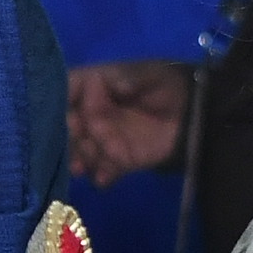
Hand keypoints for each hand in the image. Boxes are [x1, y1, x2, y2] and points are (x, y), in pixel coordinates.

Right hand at [66, 59, 193, 185]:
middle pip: (68, 126)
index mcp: (93, 87)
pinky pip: (102, 171)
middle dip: (69, 136)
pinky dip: (101, 176)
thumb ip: (125, 78)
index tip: (65, 111)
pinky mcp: (117, 161)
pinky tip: (105, 178)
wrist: (191, 114)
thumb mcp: (147, 75)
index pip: (67, 92)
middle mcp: (90, 114)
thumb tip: (104, 83)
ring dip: (80, 159)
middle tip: (78, 142)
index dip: (60, 101)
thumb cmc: (165, 86)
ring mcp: (102, 139)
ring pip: (80, 151)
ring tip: (83, 166)